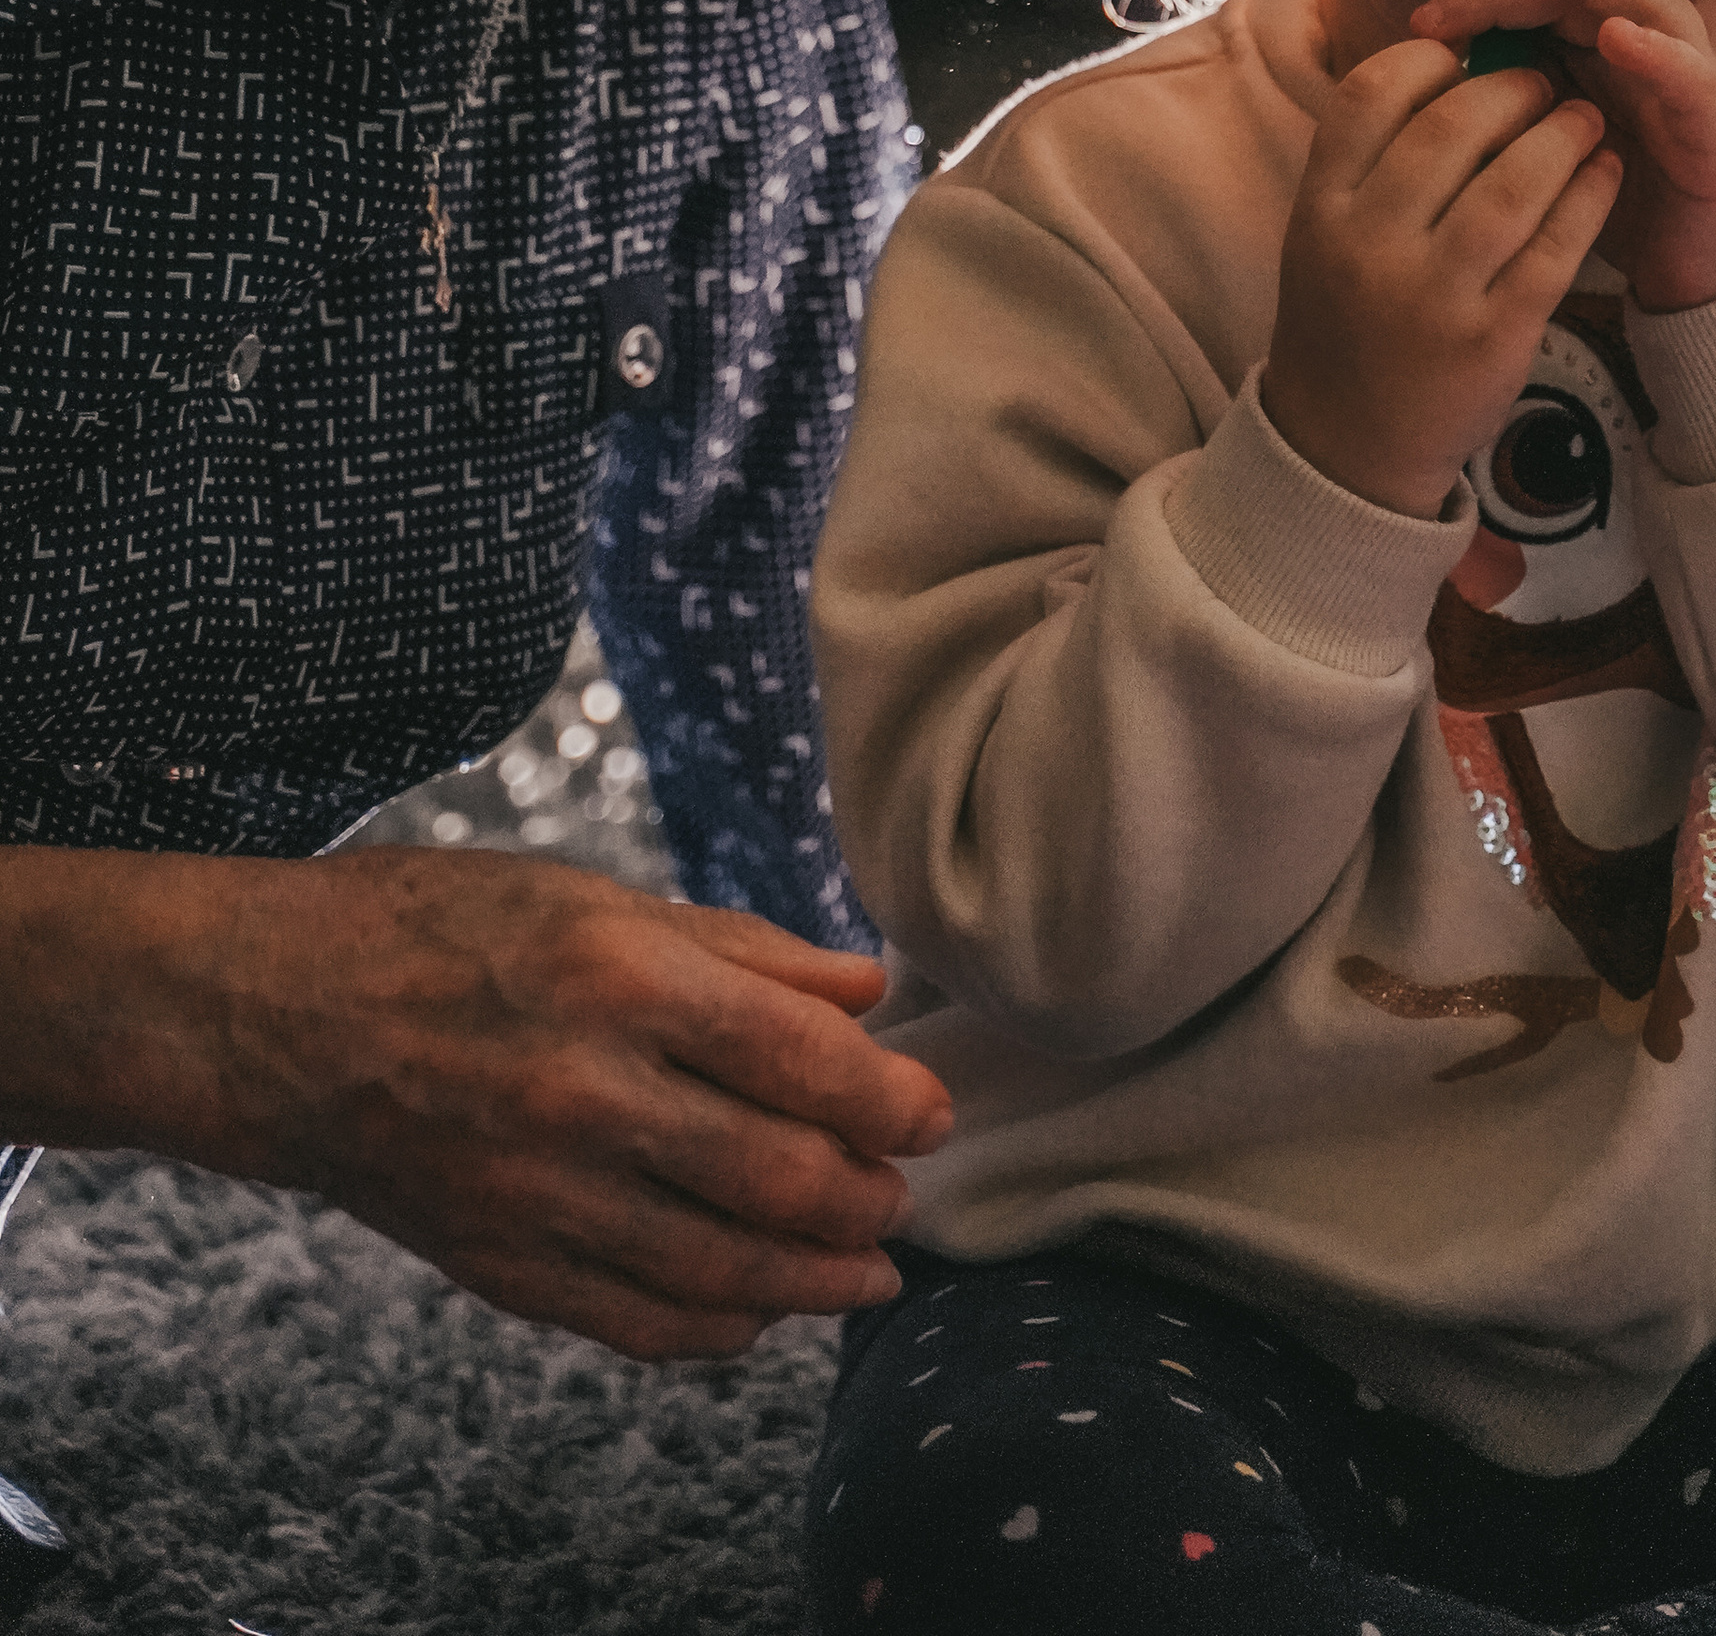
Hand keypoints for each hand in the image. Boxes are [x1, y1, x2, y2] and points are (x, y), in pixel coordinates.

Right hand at [2, 842, 951, 1358]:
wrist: (276, 1016)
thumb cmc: (445, 928)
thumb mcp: (597, 895)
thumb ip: (744, 949)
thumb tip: (868, 993)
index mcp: (619, 978)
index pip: (802, 1062)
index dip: (892, 1100)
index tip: (932, 1112)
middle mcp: (584, 1092)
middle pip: (778, 1178)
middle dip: (869, 1195)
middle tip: (904, 1190)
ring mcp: (537, 1191)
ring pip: (720, 1270)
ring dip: (817, 1279)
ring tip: (867, 1265)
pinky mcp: (499, 1263)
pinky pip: (638, 1321)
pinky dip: (720, 1327)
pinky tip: (763, 1309)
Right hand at [1263, 39, 1620, 516]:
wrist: (1345, 450)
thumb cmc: (1345, 321)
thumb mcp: (1323, 234)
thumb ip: (1369, 160)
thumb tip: (1451, 65)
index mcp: (1321, 209)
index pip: (1371, 93)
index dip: (1429, 61)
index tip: (1465, 58)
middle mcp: (1369, 246)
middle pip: (1452, 125)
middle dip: (1512, 88)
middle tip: (1543, 81)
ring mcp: (1432, 295)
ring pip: (1514, 181)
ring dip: (1562, 134)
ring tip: (1585, 118)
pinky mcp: (1493, 338)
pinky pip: (1555, 246)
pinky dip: (1590, 197)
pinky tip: (1607, 170)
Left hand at [1412, 0, 1715, 314]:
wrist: (1707, 269)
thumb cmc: (1616, 201)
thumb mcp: (1539, 155)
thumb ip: (1495, 115)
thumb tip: (1412, 95)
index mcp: (1591, 45)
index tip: (1419, 23)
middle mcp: (1639, 42)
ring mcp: (1684, 74)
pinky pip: (1693, 76)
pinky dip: (1659, 51)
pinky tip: (1617, 37)